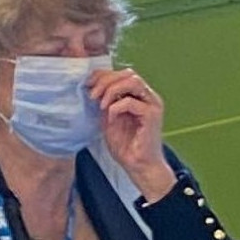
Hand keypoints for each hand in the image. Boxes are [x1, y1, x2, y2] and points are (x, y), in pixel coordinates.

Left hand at [90, 67, 175, 201]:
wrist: (139, 165)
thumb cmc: (126, 146)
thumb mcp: (108, 119)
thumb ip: (105, 102)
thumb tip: (92, 87)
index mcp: (139, 96)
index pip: (123, 74)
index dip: (103, 75)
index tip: (87, 85)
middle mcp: (148, 96)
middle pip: (128, 73)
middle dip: (106, 81)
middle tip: (92, 95)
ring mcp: (152, 104)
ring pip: (132, 81)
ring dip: (112, 90)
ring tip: (101, 104)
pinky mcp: (152, 115)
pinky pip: (131, 102)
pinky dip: (116, 107)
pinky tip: (110, 118)